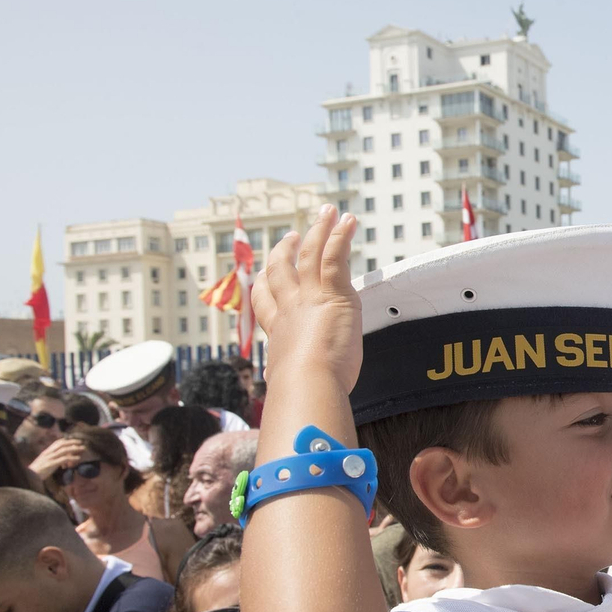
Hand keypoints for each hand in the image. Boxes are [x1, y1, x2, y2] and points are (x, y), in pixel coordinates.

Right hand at [29, 437, 84, 481]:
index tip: (74, 440)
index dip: (66, 440)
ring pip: (64, 450)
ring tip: (83, 449)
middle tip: (81, 442)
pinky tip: (78, 458)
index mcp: (46, 452)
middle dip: (72, 442)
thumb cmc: (36, 471)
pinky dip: (72, 458)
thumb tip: (63, 461)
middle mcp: (48, 453)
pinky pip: (64, 459)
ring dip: (75, 448)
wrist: (30, 476)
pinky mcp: (51, 464)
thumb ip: (52, 459)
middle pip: (62, 444)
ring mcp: (50, 458)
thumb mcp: (44, 462)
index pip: (57, 443)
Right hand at [251, 204, 361, 392]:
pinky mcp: (332, 293)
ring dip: (318, 230)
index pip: (265, 301)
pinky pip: (334, 256)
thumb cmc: (301, 393)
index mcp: (277, 332)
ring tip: (327, 212)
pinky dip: (340, 236)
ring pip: (310, 254)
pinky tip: (348, 221)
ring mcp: (308, 297)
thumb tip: (295, 399)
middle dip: (286, 250)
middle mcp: (288, 309)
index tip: (263, 272)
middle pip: (281, 270)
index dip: (264, 284)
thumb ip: (292, 384)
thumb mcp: (291, 386)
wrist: (306, 384)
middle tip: (291, 235)